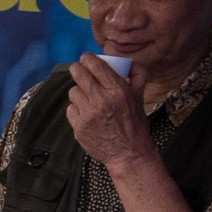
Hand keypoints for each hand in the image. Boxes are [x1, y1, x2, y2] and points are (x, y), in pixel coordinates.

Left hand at [67, 53, 154, 169]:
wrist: (128, 153)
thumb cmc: (135, 124)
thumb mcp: (140, 97)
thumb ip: (138, 76)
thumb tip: (130, 62)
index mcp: (117, 90)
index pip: (96, 66)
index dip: (87, 59)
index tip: (85, 58)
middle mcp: (102, 101)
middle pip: (79, 75)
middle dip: (77, 68)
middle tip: (77, 68)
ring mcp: (88, 115)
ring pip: (73, 92)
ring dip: (79, 91)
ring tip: (86, 96)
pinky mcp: (79, 128)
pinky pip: (71, 109)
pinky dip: (77, 109)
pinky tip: (85, 113)